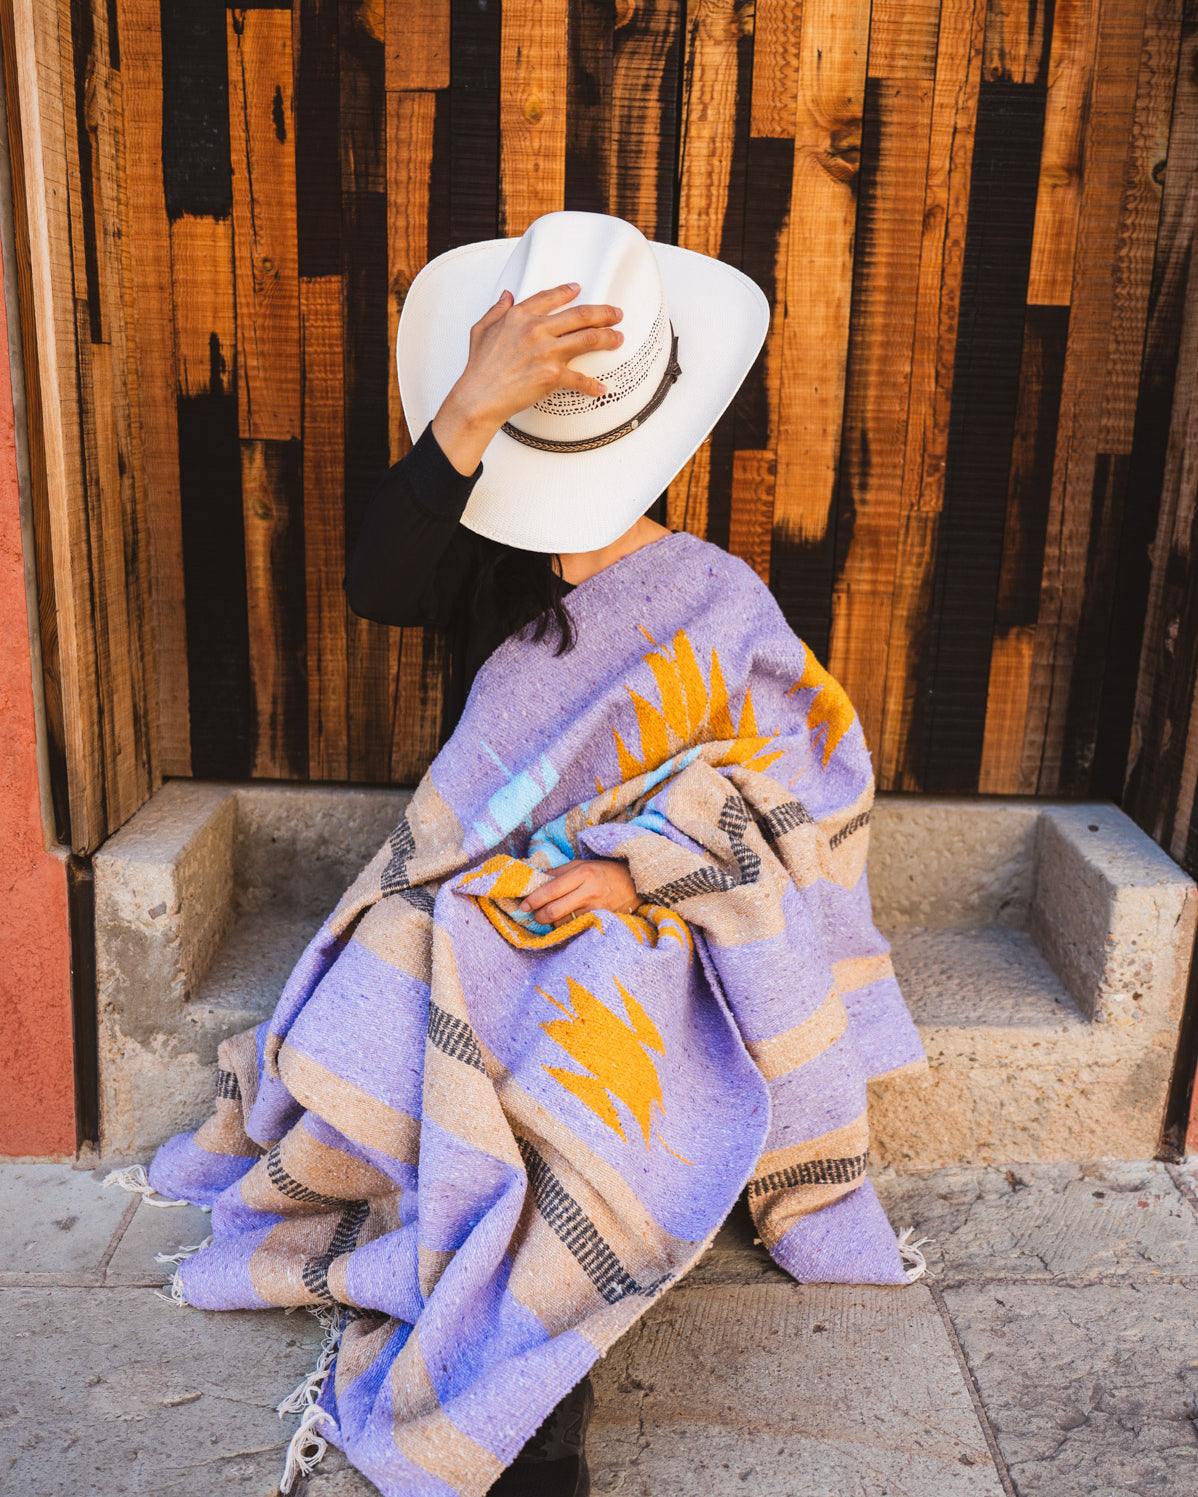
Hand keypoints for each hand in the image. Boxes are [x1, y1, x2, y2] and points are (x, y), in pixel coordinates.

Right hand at [431, 284, 623, 474]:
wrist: (480, 395)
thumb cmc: (480, 368)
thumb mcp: (482, 329)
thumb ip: (497, 310)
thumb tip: (506, 296)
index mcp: (521, 316)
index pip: (550, 297)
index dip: (567, 292)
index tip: (578, 289)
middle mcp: (537, 330)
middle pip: (580, 315)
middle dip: (603, 313)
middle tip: (615, 314)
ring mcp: (547, 352)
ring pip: (589, 338)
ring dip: (608, 338)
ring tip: (618, 338)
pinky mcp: (552, 375)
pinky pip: (580, 380)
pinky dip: (593, 386)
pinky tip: (602, 388)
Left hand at [519, 858, 639, 926]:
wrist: (634, 883)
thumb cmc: (604, 872)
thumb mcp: (582, 864)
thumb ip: (558, 873)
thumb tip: (534, 880)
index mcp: (582, 873)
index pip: (552, 888)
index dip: (535, 899)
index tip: (523, 905)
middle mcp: (589, 891)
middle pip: (555, 910)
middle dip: (540, 915)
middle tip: (534, 914)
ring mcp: (597, 908)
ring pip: (564, 922)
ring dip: (552, 923)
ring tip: (551, 917)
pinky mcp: (602, 920)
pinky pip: (576, 927)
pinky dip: (566, 927)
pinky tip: (564, 923)